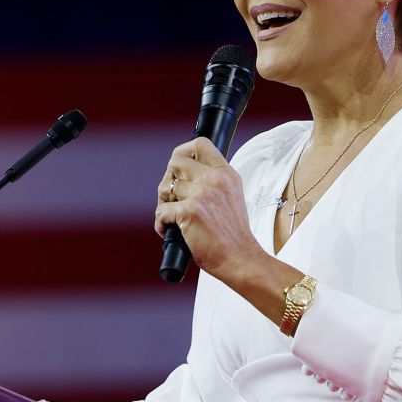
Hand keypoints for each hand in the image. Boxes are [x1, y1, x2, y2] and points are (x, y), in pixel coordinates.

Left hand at [154, 137, 263, 282]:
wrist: (240, 258)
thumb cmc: (233, 233)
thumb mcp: (231, 196)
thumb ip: (213, 181)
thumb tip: (186, 174)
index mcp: (226, 173)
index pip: (200, 144)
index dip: (183, 152)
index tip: (180, 168)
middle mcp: (214, 179)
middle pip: (175, 161)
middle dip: (168, 179)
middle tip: (173, 197)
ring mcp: (201, 194)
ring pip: (165, 188)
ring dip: (163, 204)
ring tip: (173, 217)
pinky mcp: (189, 212)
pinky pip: (160, 211)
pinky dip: (161, 224)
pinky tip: (170, 231)